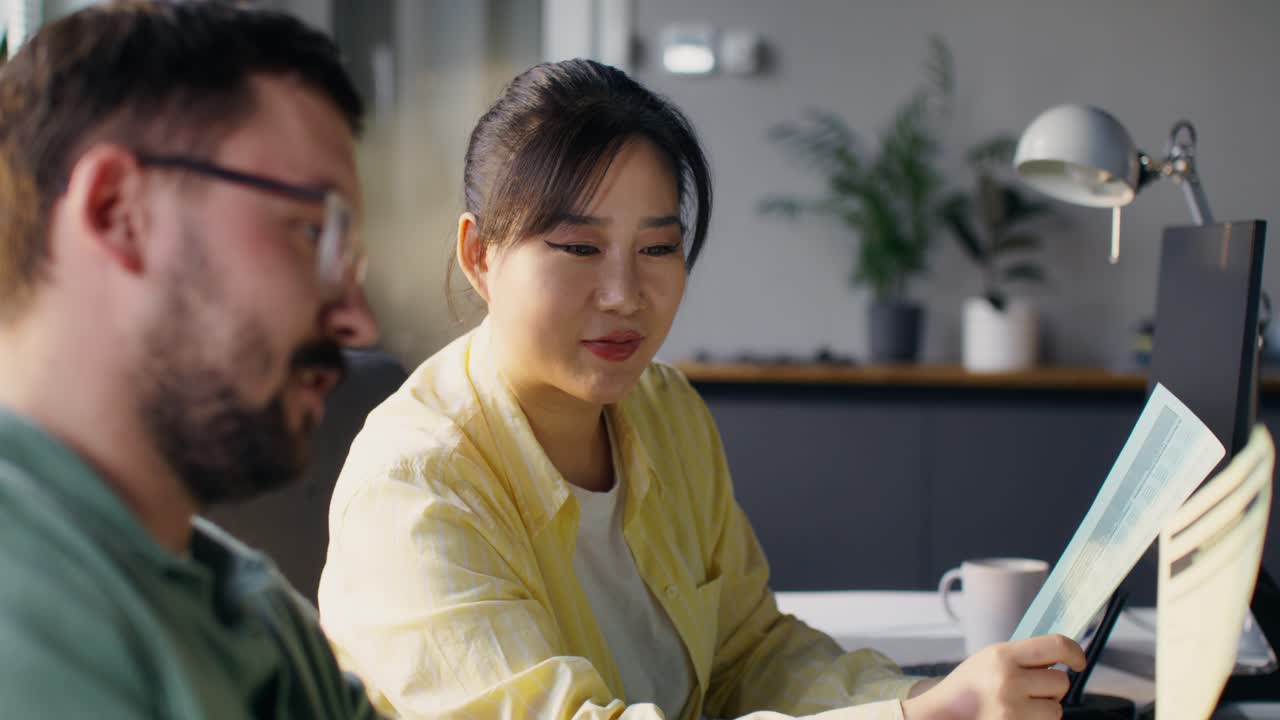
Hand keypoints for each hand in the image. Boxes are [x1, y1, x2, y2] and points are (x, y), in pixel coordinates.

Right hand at [901, 634, 1084, 719]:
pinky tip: (1016, 717)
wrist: (944, 714)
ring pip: (1056, 709)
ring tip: (1020, 706)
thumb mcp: (990, 659)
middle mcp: (1008, 680)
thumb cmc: (969, 686)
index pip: (1056, 645)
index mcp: (1002, 655)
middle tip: (1031, 689)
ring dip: (1045, 708)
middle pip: (1061, 682)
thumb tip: (1062, 654)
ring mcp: (1011, 709)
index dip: (1074, 652)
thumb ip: (1023, 656)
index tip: (1077, 661)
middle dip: (1051, 687)